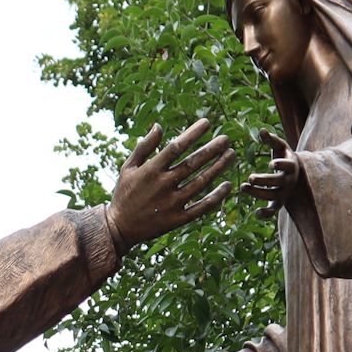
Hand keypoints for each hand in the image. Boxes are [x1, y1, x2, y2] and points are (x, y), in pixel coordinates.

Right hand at [108, 119, 235, 248]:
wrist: (119, 228)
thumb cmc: (124, 194)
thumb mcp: (128, 168)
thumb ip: (144, 147)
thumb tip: (158, 126)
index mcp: (150, 170)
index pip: (176, 147)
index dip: (192, 133)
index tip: (207, 123)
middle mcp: (163, 185)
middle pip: (193, 163)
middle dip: (212, 149)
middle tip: (226, 139)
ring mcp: (171, 203)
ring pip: (200, 183)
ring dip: (218, 168)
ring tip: (232, 155)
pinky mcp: (177, 219)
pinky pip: (201, 207)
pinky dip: (215, 197)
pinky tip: (227, 185)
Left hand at [239, 128, 298, 219]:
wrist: (296, 176)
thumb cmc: (284, 158)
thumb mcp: (281, 147)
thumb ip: (272, 139)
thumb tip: (261, 130)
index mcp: (291, 166)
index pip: (288, 166)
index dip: (281, 165)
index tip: (271, 163)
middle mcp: (289, 181)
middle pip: (277, 182)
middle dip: (264, 180)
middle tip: (250, 177)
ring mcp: (284, 193)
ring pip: (272, 196)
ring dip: (258, 193)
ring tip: (243, 187)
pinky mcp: (279, 203)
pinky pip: (274, 211)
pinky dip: (266, 214)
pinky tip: (256, 213)